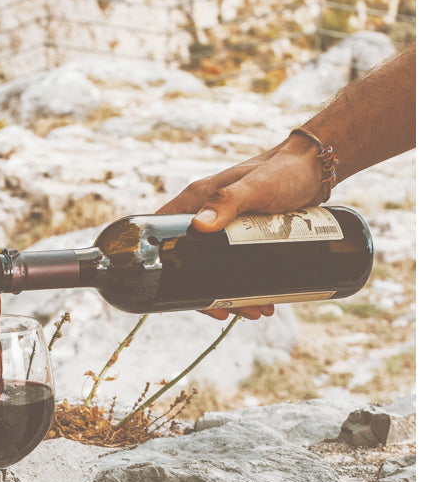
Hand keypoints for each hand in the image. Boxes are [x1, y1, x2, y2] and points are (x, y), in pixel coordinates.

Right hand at [156, 132, 327, 319]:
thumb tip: (199, 226)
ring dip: (233, 296)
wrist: (316, 168)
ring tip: (258, 312)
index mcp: (195, 202)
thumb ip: (228, 201)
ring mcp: (226, 229)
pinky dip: (249, 287)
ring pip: (217, 270)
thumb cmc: (285, 171)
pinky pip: (239, 268)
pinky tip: (266, 300)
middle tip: (230, 313)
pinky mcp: (246, 237)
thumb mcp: (256, 187)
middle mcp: (205, 217)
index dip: (165, 267)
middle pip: (193, 263)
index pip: (164, 236)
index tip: (183, 296)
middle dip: (209, 294)